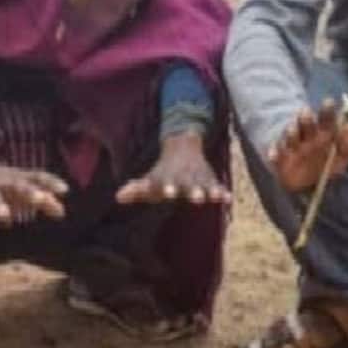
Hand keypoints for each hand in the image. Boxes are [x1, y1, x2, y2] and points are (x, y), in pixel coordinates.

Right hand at [0, 154, 67, 226]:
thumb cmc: (4, 183)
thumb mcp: (23, 187)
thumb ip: (43, 200)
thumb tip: (63, 213)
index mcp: (18, 179)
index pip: (37, 178)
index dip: (50, 183)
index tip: (65, 190)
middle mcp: (3, 182)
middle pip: (18, 185)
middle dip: (29, 192)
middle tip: (41, 199)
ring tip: (6, 217)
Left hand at [116, 131, 230, 206]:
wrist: (183, 148)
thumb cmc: (162, 171)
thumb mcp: (150, 179)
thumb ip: (137, 189)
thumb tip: (118, 196)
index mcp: (168, 179)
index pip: (167, 184)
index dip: (167, 188)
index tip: (167, 192)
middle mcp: (184, 179)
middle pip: (189, 186)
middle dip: (192, 191)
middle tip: (195, 198)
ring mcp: (198, 179)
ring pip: (205, 185)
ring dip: (209, 191)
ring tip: (213, 197)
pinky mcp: (210, 181)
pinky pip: (218, 186)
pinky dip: (223, 192)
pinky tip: (229, 199)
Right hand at [267, 97, 347, 193]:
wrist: (306, 185)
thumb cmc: (326, 165)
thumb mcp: (342, 156)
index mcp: (323, 134)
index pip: (325, 119)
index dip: (327, 111)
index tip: (329, 101)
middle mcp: (307, 138)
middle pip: (305, 124)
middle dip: (306, 119)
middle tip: (306, 111)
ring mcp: (292, 148)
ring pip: (290, 137)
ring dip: (291, 134)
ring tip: (292, 131)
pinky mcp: (280, 161)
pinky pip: (275, 157)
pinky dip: (275, 154)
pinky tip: (274, 154)